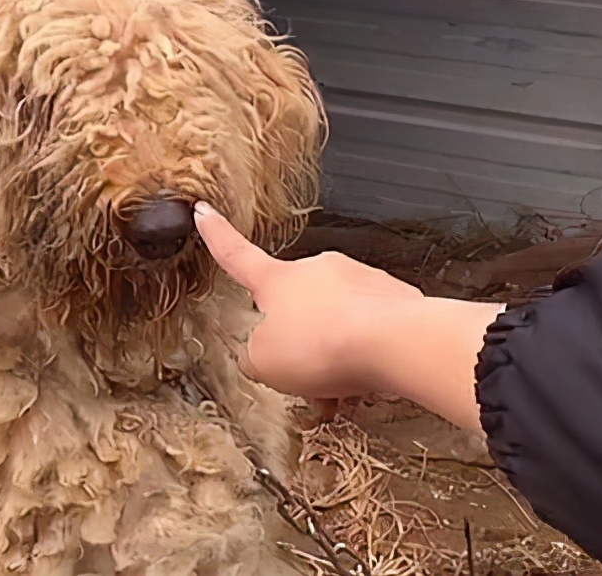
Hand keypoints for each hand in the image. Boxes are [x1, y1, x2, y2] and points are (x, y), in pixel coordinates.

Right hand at [193, 202, 424, 399]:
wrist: (396, 342)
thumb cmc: (328, 346)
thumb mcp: (264, 363)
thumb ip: (254, 356)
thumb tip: (262, 354)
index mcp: (278, 280)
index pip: (237, 255)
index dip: (217, 236)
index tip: (205, 213)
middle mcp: (319, 271)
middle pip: (297, 308)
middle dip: (300, 341)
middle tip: (304, 376)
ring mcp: (359, 280)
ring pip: (336, 322)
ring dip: (335, 354)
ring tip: (341, 387)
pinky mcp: (393, 298)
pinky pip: (370, 330)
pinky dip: (366, 356)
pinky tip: (370, 381)